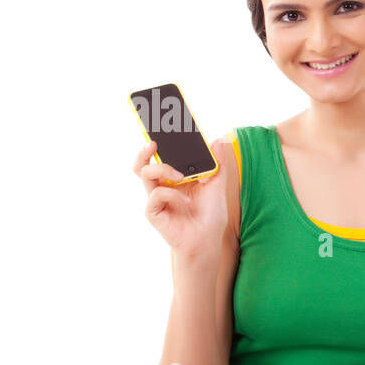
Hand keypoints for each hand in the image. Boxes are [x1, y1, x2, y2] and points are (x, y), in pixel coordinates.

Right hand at [135, 138, 229, 260]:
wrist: (208, 239)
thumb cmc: (210, 214)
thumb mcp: (218, 185)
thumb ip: (217, 164)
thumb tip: (220, 139)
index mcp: (174, 176)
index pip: (162, 155)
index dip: (159, 140)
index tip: (161, 125)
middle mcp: (162, 184)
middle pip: (144, 161)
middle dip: (145, 148)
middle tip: (154, 141)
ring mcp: (156, 197)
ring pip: (145, 172)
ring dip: (163, 169)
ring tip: (180, 175)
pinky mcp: (153, 211)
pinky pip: (156, 194)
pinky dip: (172, 195)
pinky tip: (186, 201)